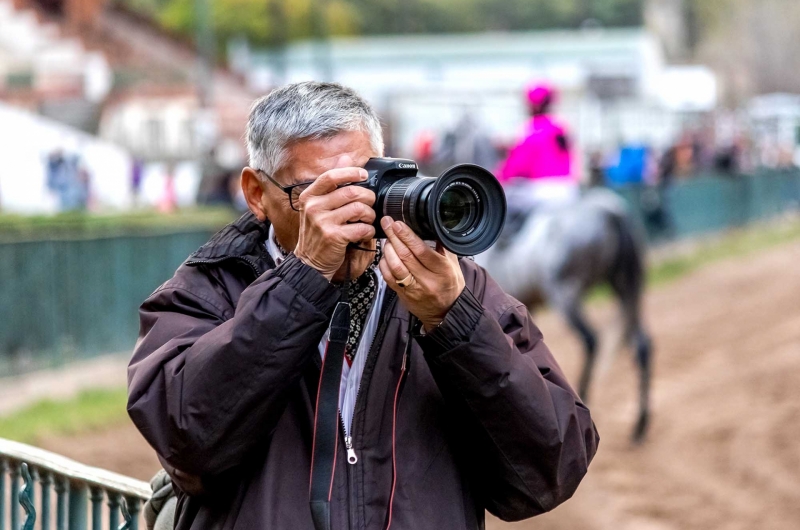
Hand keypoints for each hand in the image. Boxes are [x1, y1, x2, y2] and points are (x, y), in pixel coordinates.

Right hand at [294, 156, 375, 280]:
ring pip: (359, 209)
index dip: (350, 172)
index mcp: (309, 196)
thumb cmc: (317, 233)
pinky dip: (369, 230)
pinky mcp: (334, 237)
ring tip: (368, 219)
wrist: (309, 262)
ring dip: (370, 214)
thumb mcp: (318, 206)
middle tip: (370, 204)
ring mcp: (323, 222)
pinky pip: (361, 227)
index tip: (363, 175)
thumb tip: (345, 158)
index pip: (331, 176)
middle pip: (351, 192)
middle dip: (368, 197)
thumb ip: (332, 184)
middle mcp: (314, 207)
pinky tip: (365, 233)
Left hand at [378, 216, 465, 330]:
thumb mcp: (453, 264)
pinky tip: (385, 255)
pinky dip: (384, 263)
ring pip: (395, 266)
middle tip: (387, 223)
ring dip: (388, 249)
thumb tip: (430, 227)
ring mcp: (414, 289)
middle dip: (394, 236)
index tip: (398, 224)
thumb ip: (442, 247)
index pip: (421, 250)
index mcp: (442, 270)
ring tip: (387, 239)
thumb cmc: (450, 286)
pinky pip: (389, 277)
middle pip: (405, 256)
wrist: (445, 312)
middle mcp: (427, 280)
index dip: (407, 236)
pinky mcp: (403, 295)